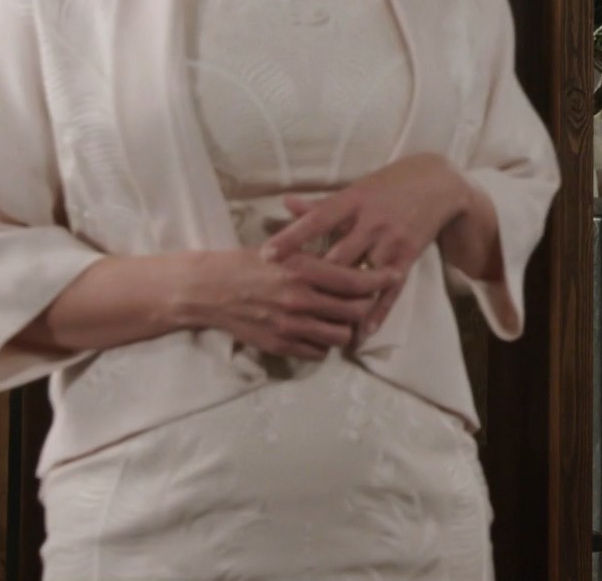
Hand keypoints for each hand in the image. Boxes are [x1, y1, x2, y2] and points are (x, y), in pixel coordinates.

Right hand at [178, 249, 401, 359]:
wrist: (209, 289)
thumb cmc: (247, 263)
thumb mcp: (284, 249)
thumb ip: (316, 256)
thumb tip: (351, 255)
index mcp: (303, 269)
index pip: (356, 280)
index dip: (380, 279)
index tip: (392, 275)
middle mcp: (300, 299)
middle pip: (355, 311)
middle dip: (366, 306)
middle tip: (366, 300)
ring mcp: (290, 325)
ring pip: (340, 336)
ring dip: (346, 328)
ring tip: (342, 318)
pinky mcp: (280, 344)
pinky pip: (317, 352)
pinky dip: (323, 344)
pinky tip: (319, 331)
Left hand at [262, 154, 473, 338]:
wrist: (438, 185)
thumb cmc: (389, 185)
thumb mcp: (356, 189)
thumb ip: (320, 204)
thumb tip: (284, 203)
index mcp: (353, 200)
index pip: (317, 220)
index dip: (291, 237)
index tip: (266, 255)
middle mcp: (371, 222)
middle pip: (336, 256)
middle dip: (311, 279)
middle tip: (285, 300)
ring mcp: (390, 242)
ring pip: (360, 278)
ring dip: (340, 303)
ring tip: (317, 326)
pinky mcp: (407, 258)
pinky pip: (390, 291)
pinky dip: (376, 313)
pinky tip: (362, 333)